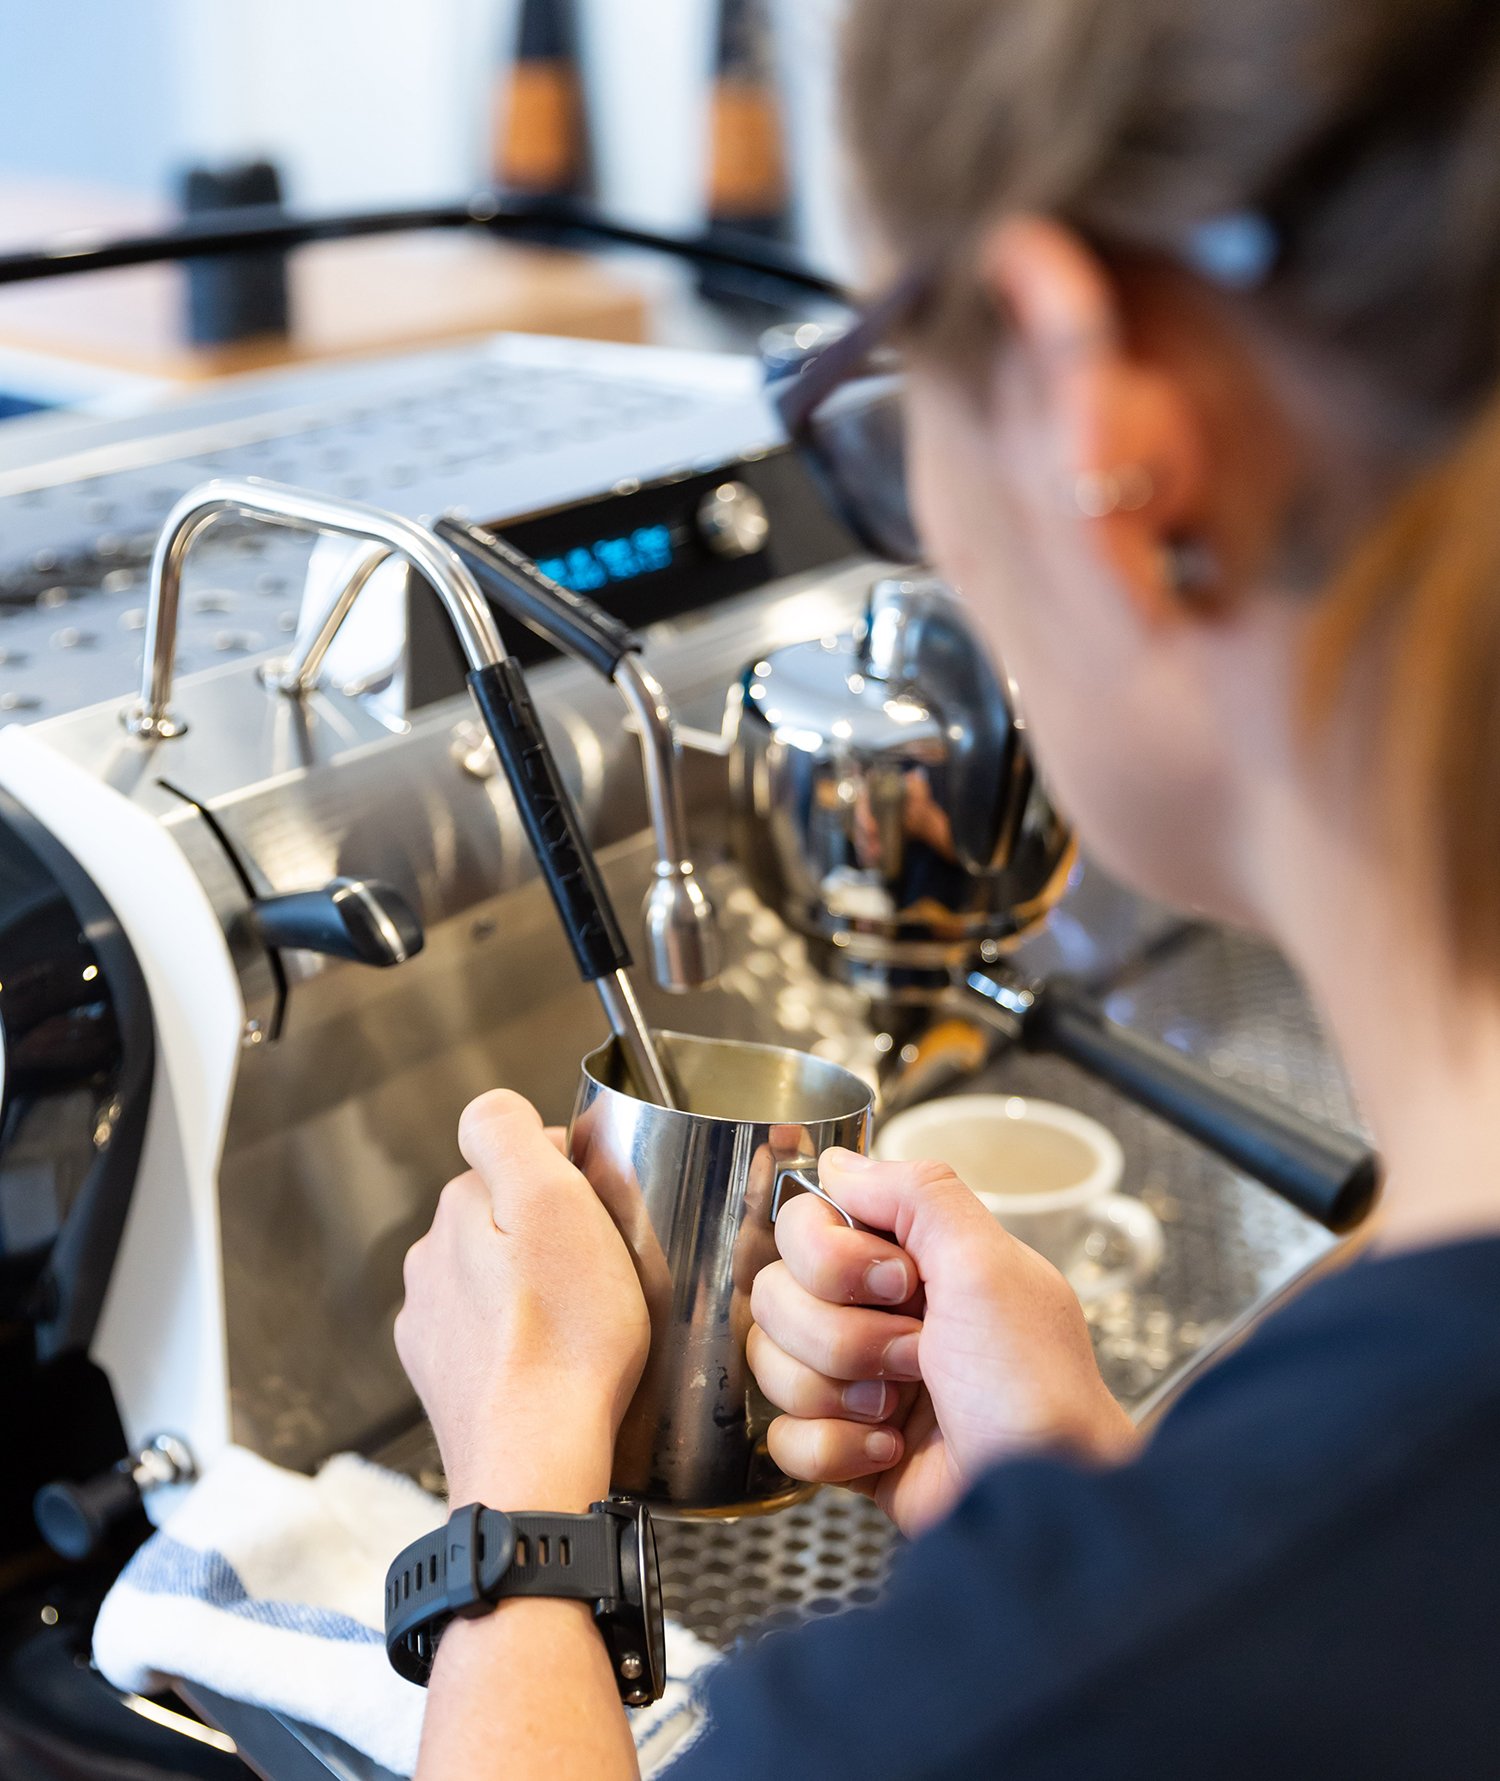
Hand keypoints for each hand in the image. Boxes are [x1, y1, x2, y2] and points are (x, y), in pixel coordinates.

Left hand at [395, 1091, 649, 1510]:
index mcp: (456, 1212)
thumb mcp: (552, 1201)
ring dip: (535, 1291)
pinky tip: (558, 1364)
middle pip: (505, 1221)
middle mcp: (431, 1264)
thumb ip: (509, 1133)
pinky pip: (495, 1340)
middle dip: (549, 1234)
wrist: (537, 1460)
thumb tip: (492, 1109)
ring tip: (585, 1324)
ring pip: (497, 1282)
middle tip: (602, 1269)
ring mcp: (433, 1329)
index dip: (569, 1177)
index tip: (600, 1212)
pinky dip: (524, 1343)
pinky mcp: (449, 1384)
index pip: (517, 1159)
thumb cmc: (565, 1336)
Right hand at [748, 1149, 1136, 1535]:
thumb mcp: (990, 1266)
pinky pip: (782, 1437)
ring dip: (837, 1392)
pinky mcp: (844, 1446)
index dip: (832, 1257)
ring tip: (903, 1408)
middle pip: (776, 1294)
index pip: (804, 1223)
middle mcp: (876, 1312)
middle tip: (914, 1353)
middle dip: (841, 1335)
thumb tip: (837, 1163)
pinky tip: (889, 1450)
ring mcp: (857, 1380)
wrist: (1042, 1505)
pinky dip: (834, 1450)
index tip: (897, 1283)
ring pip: (770, 1363)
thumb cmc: (1035, 1389)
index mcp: (910, 1258)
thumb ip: (918, 1193)